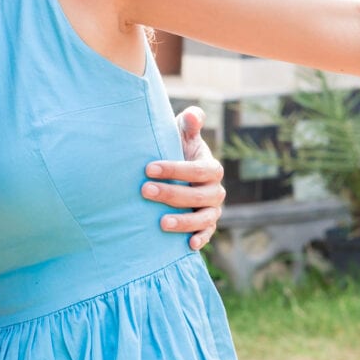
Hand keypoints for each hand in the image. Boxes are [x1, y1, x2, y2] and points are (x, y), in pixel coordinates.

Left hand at [143, 106, 225, 251]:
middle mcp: (215, 191)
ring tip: (161, 222)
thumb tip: (192, 114)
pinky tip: (188, 245)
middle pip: (197, 195)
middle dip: (171, 194)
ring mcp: (212, 210)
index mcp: (211, 168)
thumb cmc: (177, 151)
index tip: (148, 168)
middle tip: (144, 190)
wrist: (176, 176)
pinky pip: (207, 234)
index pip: (197, 170)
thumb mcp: (182, 135)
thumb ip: (188, 124)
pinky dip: (200, 239)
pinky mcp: (207, 226)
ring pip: (203, 218)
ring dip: (183, 221)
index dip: (174, 169)